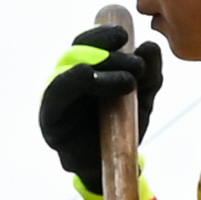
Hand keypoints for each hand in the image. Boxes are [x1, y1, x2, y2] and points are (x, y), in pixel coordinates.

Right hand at [37, 24, 162, 199]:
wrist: (115, 166)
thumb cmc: (123, 128)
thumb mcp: (144, 98)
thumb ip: (150, 74)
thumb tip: (150, 46)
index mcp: (87, 67)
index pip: (89, 42)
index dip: (104, 34)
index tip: (125, 34)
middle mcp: (68, 78)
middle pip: (77, 50)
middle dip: (107, 50)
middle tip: (137, 65)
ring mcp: (56, 97)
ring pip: (68, 69)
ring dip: (99, 69)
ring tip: (129, 81)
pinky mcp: (50, 118)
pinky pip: (56, 94)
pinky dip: (70, 80)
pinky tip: (87, 74)